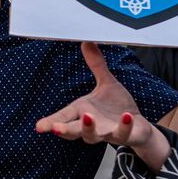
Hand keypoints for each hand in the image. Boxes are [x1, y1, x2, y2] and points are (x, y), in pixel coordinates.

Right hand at [34, 43, 170, 162]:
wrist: (138, 127)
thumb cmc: (117, 108)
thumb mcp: (106, 84)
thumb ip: (96, 65)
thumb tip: (87, 42)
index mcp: (82, 112)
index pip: (64, 118)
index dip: (51, 122)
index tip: (39, 127)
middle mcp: (91, 126)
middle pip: (74, 131)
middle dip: (65, 129)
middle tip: (56, 128)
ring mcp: (106, 133)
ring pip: (93, 136)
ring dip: (89, 129)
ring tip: (87, 117)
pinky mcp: (124, 135)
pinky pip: (122, 133)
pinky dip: (123, 126)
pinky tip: (126, 116)